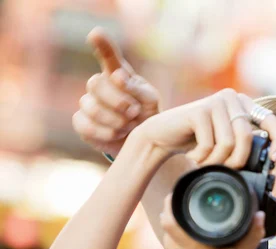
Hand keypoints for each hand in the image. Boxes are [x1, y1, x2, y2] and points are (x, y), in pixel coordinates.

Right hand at [72, 27, 160, 156]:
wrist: (139, 143)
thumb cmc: (146, 117)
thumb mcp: (150, 102)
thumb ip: (138, 89)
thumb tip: (118, 77)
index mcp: (118, 75)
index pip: (108, 56)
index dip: (102, 45)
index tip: (96, 34)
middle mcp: (100, 85)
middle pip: (95, 83)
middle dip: (117, 101)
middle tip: (134, 112)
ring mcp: (88, 103)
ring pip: (91, 107)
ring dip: (115, 120)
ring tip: (129, 125)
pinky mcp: (81, 122)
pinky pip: (85, 125)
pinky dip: (105, 132)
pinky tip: (116, 133)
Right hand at [134, 88, 275, 165]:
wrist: (162, 136)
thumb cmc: (197, 142)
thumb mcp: (226, 142)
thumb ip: (245, 144)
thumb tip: (271, 160)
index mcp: (244, 105)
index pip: (271, 119)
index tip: (275, 159)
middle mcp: (233, 98)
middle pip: (247, 137)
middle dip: (238, 161)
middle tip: (225, 170)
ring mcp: (216, 101)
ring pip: (228, 143)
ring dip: (217, 161)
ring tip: (205, 163)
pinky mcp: (199, 110)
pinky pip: (210, 144)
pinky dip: (202, 158)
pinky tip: (193, 156)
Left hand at [160, 194, 264, 248]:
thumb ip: (253, 233)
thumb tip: (259, 214)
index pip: (172, 220)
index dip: (174, 201)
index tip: (184, 187)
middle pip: (166, 218)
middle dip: (174, 201)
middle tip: (188, 189)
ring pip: (165, 223)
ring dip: (173, 210)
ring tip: (187, 198)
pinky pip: (168, 230)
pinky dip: (174, 219)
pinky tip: (185, 212)